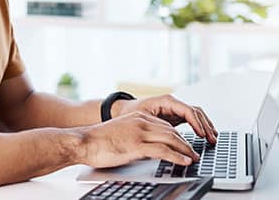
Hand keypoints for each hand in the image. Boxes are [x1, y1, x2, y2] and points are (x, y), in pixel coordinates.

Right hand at [77, 111, 197, 167]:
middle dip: (186, 143)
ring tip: (193, 158)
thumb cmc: (99, 140)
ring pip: (171, 139)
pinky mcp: (137, 145)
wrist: (84, 142)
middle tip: (194, 152)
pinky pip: (163, 150)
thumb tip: (147, 148)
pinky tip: (184, 161)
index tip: (185, 145)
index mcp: (138, 117)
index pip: (165, 125)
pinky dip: (177, 157)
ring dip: (186, 150)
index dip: (178, 137)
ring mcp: (140, 132)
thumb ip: (136, 136)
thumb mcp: (122, 133)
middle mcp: (141, 121)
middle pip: (172, 131)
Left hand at [114, 94, 216, 143]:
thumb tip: (170, 139)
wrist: (122, 110)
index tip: (202, 135)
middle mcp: (173, 103)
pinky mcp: (174, 116)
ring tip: (213, 138)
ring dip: (205, 125)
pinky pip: (191, 119)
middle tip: (212, 139)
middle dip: (205, 125)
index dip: (197, 124)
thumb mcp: (142, 120)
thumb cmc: (129, 113)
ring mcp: (174, 109)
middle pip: (195, 112)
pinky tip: (205, 135)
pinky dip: (200, 126)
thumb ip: (156, 128)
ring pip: (196, 115)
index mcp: (166, 101)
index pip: (188, 111)